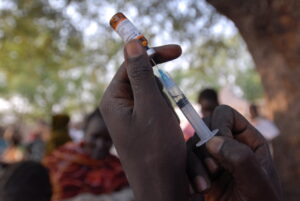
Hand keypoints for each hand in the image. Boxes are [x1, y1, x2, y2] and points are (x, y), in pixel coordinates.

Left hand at [100, 40, 188, 200]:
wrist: (163, 188)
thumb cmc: (157, 149)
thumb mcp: (151, 106)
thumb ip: (140, 74)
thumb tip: (131, 43)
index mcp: (113, 99)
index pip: (131, 65)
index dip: (153, 54)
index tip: (178, 50)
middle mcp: (118, 107)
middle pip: (144, 81)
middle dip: (162, 93)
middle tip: (166, 115)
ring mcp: (130, 118)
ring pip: (155, 96)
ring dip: (167, 108)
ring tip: (166, 130)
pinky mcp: (142, 126)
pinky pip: (158, 111)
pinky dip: (168, 117)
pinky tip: (168, 135)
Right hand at [187, 105, 282, 200]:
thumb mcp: (257, 185)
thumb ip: (241, 158)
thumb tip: (212, 140)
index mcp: (247, 141)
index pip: (226, 115)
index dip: (219, 126)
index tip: (219, 146)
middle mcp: (227, 146)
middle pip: (203, 128)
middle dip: (204, 149)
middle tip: (213, 171)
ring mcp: (212, 160)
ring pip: (191, 145)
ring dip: (194, 165)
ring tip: (203, 188)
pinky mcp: (199, 173)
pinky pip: (184, 163)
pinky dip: (187, 175)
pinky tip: (195, 192)